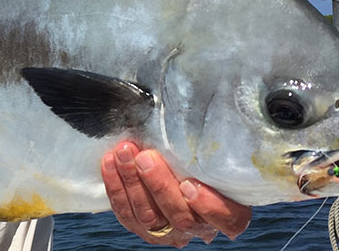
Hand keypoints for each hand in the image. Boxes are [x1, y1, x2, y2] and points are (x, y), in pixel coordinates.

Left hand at [101, 141, 250, 246]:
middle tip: (144, 157)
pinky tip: (110, 163)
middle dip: (159, 185)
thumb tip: (194, 107)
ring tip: (123, 153)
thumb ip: (204, 142)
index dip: (210, 206)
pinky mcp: (143, 229)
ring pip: (150, 216)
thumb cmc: (193, 154)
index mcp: (225, 210)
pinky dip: (116, 188)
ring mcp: (169, 231)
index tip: (189, 184)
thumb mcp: (206, 148)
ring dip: (132, 182)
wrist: (165, 164)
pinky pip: (127, 214)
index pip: (229, 219)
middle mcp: (199, 225)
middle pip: (182, 216)